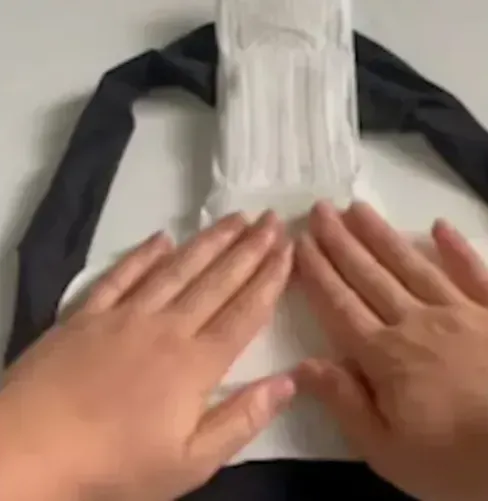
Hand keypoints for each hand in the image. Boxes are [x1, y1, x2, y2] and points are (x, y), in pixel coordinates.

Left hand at [0, 213, 295, 500]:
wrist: (33, 447)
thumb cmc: (115, 466)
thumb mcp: (191, 462)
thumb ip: (241, 420)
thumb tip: (289, 381)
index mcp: (195, 366)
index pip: (243, 314)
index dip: (270, 280)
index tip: (289, 249)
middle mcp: (163, 330)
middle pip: (214, 282)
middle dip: (248, 249)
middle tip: (272, 219)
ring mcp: (120, 318)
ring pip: (173, 270)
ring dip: (206, 243)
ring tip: (233, 220)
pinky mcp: (83, 316)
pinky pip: (120, 276)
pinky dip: (143, 255)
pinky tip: (161, 238)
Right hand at [295, 201, 487, 500]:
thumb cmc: (454, 461)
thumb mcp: (386, 449)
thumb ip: (345, 403)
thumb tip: (303, 365)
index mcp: (384, 356)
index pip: (339, 306)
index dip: (316, 273)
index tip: (298, 243)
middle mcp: (417, 324)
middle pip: (369, 277)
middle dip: (340, 243)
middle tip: (318, 210)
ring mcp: (462, 314)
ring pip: (412, 266)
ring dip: (381, 236)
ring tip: (357, 208)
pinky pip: (475, 274)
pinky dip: (456, 250)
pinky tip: (439, 227)